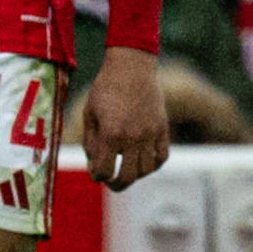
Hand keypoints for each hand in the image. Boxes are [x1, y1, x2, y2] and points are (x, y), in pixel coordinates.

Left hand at [80, 46, 169, 190]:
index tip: (95, 172)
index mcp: (112, 134)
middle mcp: (134, 137)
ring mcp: (151, 134)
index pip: (104, 171)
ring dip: (135, 175)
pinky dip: (152, 165)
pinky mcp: (162, 128)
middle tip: (111, 182)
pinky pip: (161, 157)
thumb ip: (91, 143)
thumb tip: (95, 166)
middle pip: (127, 177)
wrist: (131, 67)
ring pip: (146, 170)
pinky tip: (143, 162)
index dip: (97, 175)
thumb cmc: (105, 89)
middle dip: (116, 184)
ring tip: (126, 169)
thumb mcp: (90, 114)